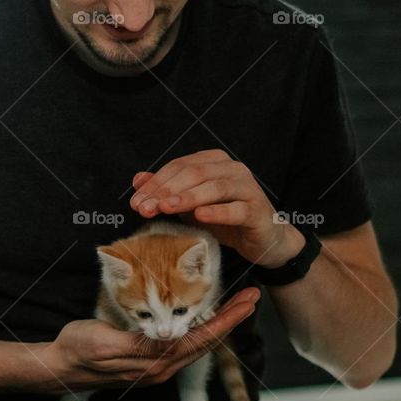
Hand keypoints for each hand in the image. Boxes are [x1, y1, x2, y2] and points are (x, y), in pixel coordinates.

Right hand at [48, 285, 260, 393]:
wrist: (59, 367)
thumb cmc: (77, 348)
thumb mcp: (104, 341)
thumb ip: (138, 344)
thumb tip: (168, 338)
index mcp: (154, 363)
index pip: (199, 339)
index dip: (226, 319)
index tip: (246, 302)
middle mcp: (161, 370)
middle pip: (206, 343)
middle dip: (231, 319)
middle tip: (252, 297)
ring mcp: (156, 369)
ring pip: (198, 345)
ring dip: (220, 324)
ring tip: (237, 306)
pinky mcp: (149, 365)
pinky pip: (184, 347)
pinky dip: (201, 330)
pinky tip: (205, 320)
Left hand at [129, 149, 305, 268]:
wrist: (264, 239)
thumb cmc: (227, 219)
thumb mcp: (192, 205)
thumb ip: (167, 190)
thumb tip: (138, 179)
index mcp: (215, 162)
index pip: (179, 166)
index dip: (156, 182)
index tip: (136, 201)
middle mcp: (232, 169)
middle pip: (195, 173)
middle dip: (166, 190)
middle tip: (145, 207)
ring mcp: (247, 188)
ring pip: (215, 187)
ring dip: (187, 198)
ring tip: (166, 208)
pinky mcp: (257, 210)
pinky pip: (236, 209)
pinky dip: (217, 212)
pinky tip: (200, 216)